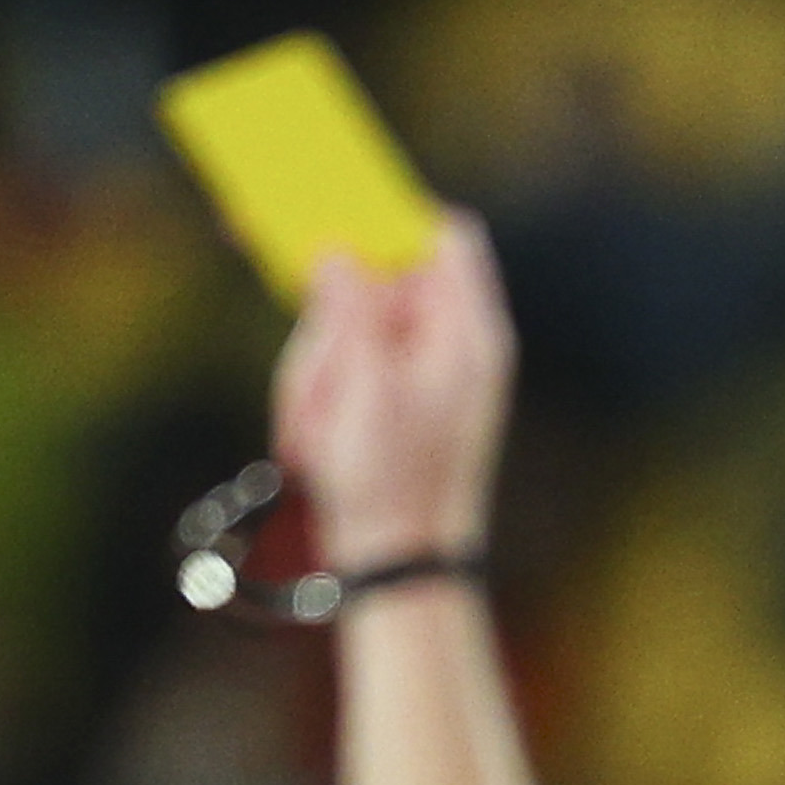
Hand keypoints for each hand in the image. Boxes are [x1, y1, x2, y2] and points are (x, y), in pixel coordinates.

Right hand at [271, 216, 513, 575]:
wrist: (401, 573)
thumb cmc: (394, 485)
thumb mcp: (366, 386)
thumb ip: (353, 306)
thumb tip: (337, 245)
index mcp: (470, 334)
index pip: (441, 236)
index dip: (386, 213)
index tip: (325, 211)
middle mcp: (454, 347)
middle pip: (375, 281)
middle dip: (329, 328)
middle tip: (317, 386)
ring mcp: (421, 377)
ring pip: (343, 329)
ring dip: (315, 375)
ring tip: (317, 437)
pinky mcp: (390, 405)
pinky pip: (338, 373)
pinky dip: (317, 400)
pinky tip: (314, 448)